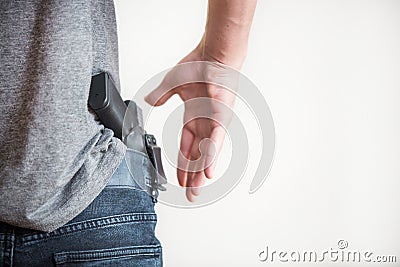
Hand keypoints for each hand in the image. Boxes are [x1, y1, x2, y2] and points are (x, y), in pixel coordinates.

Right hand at [144, 42, 240, 201]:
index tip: (177, 178)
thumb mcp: (172, 83)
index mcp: (193, 117)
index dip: (181, 163)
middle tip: (190, 195)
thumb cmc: (198, 64)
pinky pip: (215, 140)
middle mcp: (205, 123)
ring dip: (201, 172)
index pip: (186, 147)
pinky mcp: (221, 116)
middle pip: (196, 155)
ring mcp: (214, 122)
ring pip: (207, 152)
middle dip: (192, 176)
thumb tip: (150, 102)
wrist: (214, 53)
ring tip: (197, 190)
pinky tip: (207, 171)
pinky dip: (211, 155)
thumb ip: (161, 95)